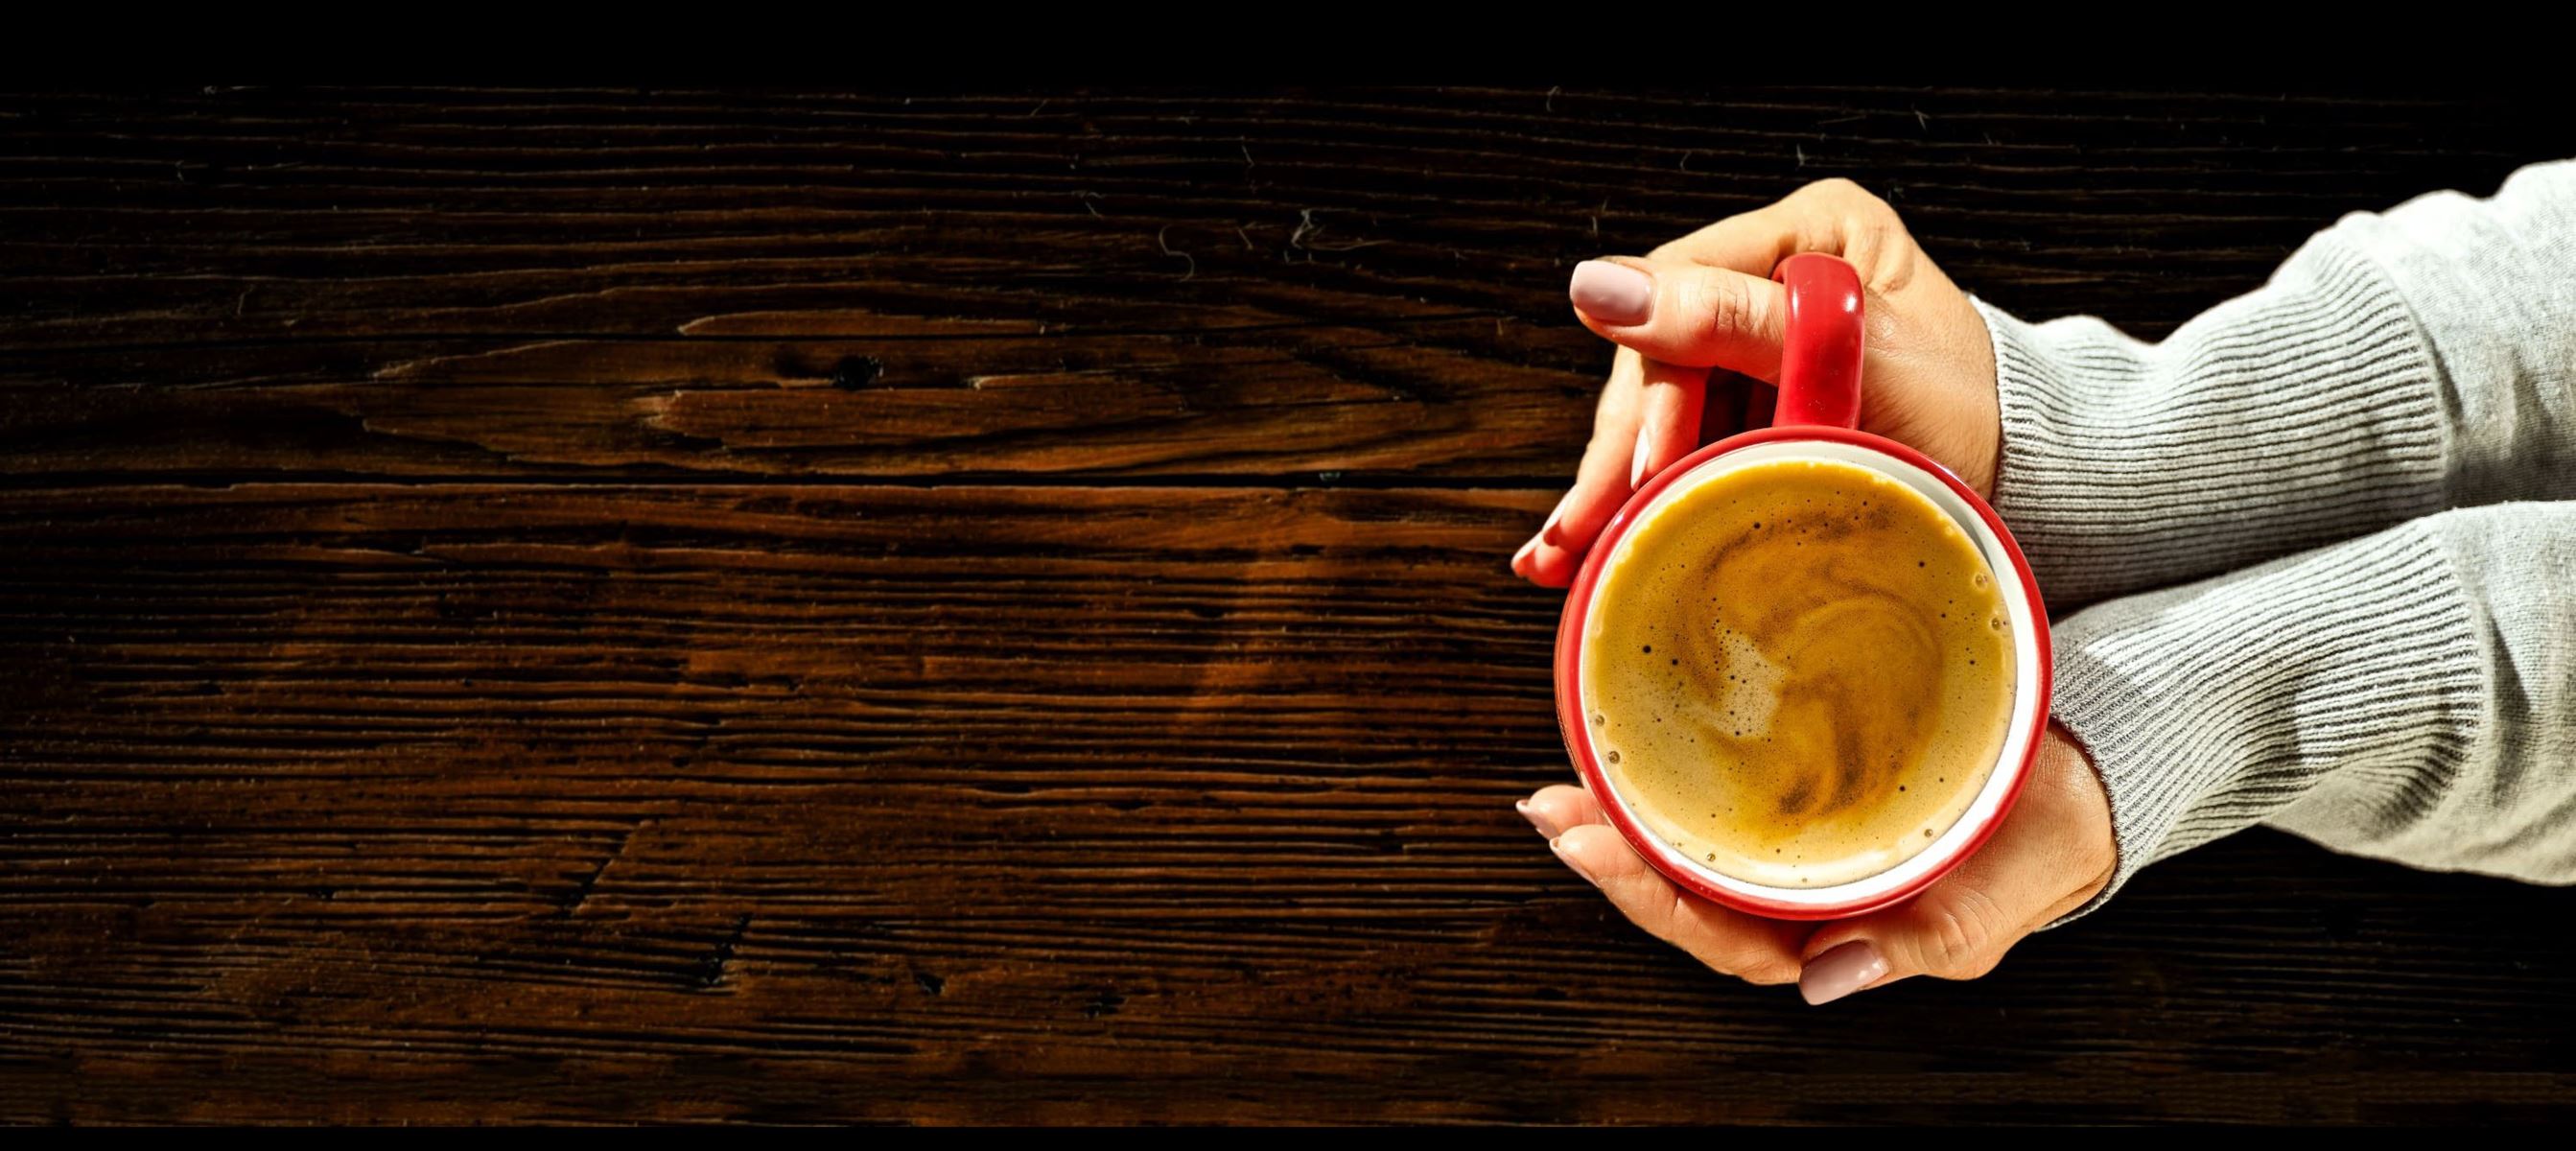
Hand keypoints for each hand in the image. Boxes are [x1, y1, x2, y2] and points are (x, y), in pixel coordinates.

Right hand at [1511, 178, 2001, 587]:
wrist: (2037, 491)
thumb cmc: (1979, 420)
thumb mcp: (1861, 364)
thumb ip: (1733, 321)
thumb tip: (1600, 287)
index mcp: (1810, 235)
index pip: (1683, 295)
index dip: (1652, 392)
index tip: (1642, 472)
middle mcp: (1774, 280)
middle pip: (1660, 360)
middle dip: (1621, 456)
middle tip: (1580, 535)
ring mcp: (1762, 347)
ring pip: (1660, 412)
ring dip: (1614, 489)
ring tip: (1568, 558)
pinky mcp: (1758, 408)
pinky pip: (1684, 447)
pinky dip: (1644, 499)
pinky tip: (1594, 542)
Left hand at [1516, 725, 2113, 1003]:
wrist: (2081, 778)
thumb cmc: (2036, 845)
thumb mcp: (1993, 900)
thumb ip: (1924, 940)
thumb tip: (1828, 983)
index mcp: (1834, 938)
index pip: (1723, 936)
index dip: (1657, 902)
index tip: (1601, 857)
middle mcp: (1798, 899)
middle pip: (1686, 892)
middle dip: (1611, 860)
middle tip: (1551, 813)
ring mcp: (1792, 849)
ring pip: (1690, 845)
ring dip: (1619, 820)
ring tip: (1557, 791)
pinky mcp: (1799, 791)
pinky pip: (1718, 792)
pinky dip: (1664, 773)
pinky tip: (1616, 746)